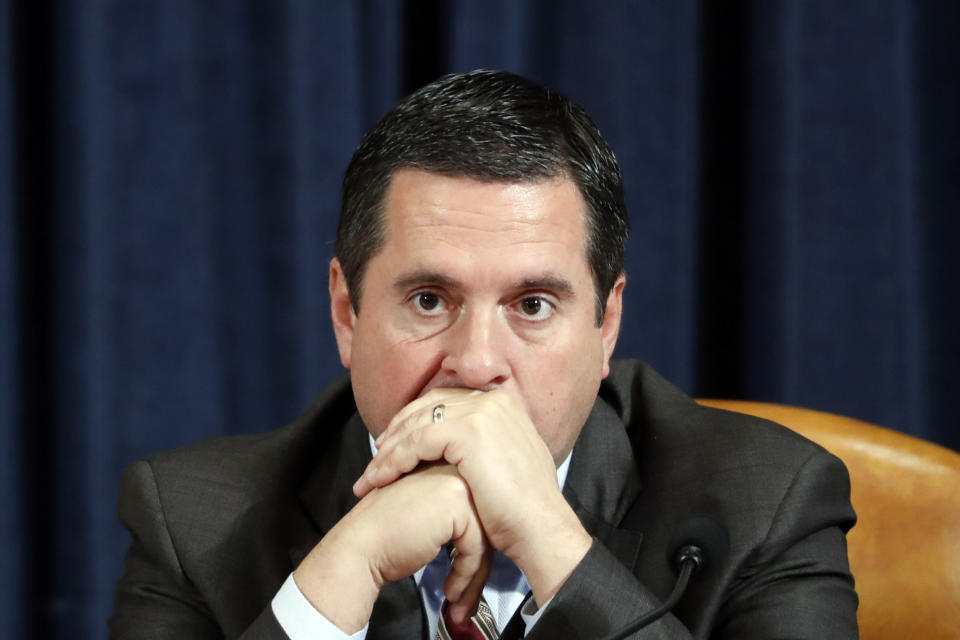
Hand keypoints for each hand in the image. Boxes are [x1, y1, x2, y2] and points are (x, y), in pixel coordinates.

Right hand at [294, 464, 490, 631]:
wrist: (359, 547)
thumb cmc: (383, 534)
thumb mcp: (424, 510)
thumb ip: (452, 510)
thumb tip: (485, 537)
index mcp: (444, 462)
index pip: (476, 506)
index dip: (470, 548)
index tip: (463, 577)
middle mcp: (453, 465)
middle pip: (484, 519)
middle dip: (476, 563)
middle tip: (464, 593)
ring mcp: (456, 481)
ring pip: (485, 534)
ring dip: (473, 574)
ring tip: (459, 598)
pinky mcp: (457, 503)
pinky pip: (476, 545)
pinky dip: (465, 574)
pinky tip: (451, 590)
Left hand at [353, 388, 591, 605]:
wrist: (541, 528)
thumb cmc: (524, 508)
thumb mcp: (508, 462)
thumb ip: (486, 444)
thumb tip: (459, 448)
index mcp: (502, 402)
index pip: (445, 401)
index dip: (414, 420)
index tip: (394, 444)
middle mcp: (492, 400)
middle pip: (426, 407)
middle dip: (396, 432)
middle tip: (375, 457)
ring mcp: (481, 412)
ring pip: (416, 425)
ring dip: (388, 451)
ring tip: (370, 476)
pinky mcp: (468, 431)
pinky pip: (416, 442)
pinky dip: (393, 460)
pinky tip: (380, 479)